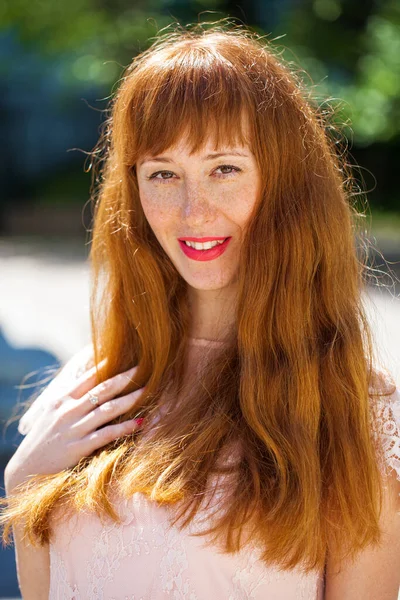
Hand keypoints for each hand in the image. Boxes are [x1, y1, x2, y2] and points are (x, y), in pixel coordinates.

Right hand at [5, 364, 144, 492]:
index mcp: (62, 399)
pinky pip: (106, 435)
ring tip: (147, 391)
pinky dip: (124, 428)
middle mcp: (68, 410)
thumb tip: (92, 384)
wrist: (26, 467)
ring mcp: (74, 429)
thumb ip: (71, 398)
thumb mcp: (52, 412)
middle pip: (102, 390)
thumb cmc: (44, 438)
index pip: (88, 377)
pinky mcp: (78, 448)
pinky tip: (140, 422)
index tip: (125, 356)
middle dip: (125, 378)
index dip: (107, 365)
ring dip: (130, 399)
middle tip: (143, 368)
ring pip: (107, 410)